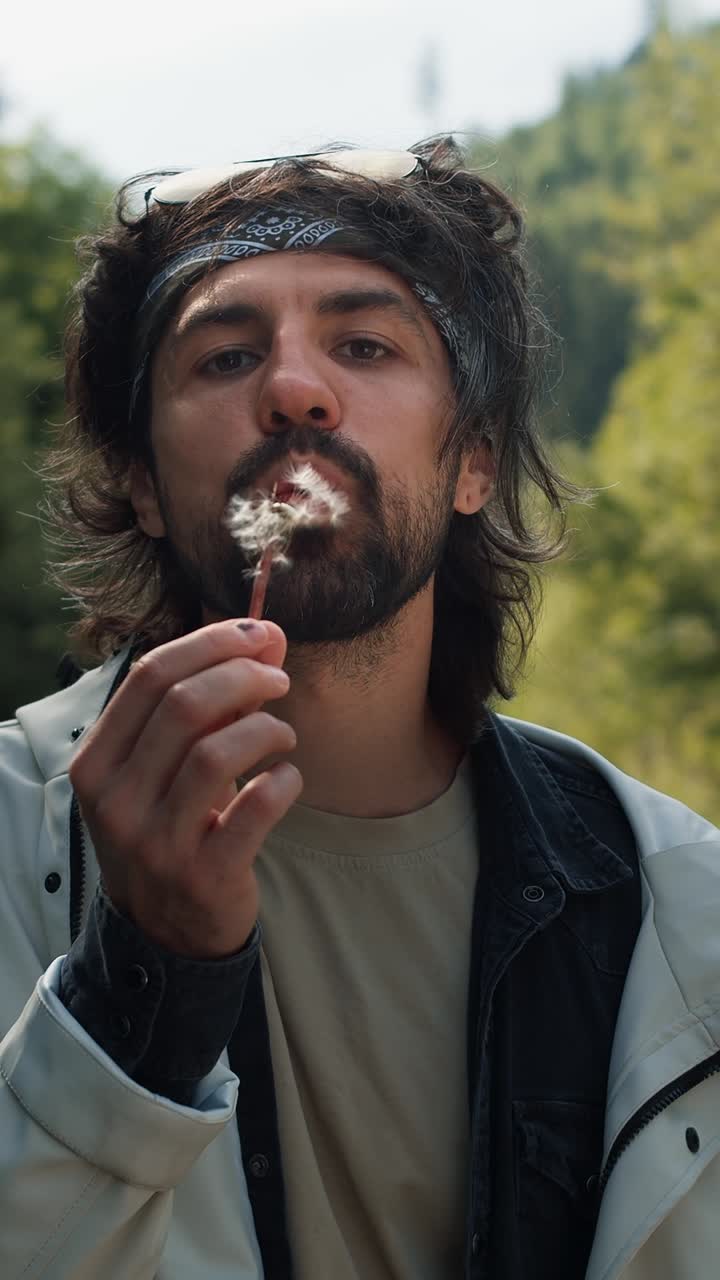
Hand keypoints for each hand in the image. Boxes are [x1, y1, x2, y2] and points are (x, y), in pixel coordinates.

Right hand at [68, 620, 301, 958]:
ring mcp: (157, 842)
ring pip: (216, 752)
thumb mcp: (165, 767)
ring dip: (265, 727)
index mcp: (97, 763)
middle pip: (184, 705)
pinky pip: (256, 810)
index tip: (257, 634)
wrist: (165, 930)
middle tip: (278, 679)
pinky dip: (284, 782)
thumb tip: (269, 635)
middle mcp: (117, 801)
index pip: (150, 676)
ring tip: (282, 734)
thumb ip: (209, 700)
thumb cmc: (169, 826)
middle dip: (244, 676)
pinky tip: (287, 778)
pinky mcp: (205, 876)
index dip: (211, 643)